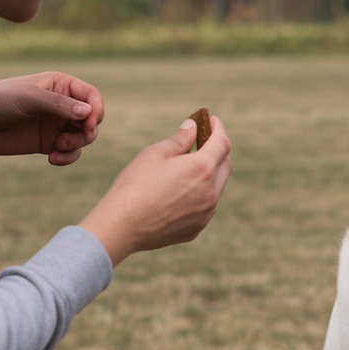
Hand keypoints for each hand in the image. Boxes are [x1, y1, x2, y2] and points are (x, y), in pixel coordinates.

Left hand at [0, 71, 104, 164]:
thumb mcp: (30, 98)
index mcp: (61, 85)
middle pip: (92, 120)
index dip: (96, 110)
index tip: (89, 124)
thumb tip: (89, 113)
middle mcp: (63, 105)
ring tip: (57, 148)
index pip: (91, 96)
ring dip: (75, 145)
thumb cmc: (1, 101)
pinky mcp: (51, 143)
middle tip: (72, 140)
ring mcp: (58, 125)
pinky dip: (67, 158)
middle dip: (87, 132)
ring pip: (84, 138)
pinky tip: (52, 159)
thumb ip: (59, 104)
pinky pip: (71, 152)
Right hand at [79, 116, 232, 265]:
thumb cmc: (135, 185)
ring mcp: (206, 213)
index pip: (222, 143)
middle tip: (204, 141)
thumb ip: (180, 139)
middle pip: (225, 165)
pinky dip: (200, 194)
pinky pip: (206, 207)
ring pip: (216, 188)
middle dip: (218, 150)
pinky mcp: (197, 228)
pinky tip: (183, 191)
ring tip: (191, 166)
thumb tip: (193, 127)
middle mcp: (211, 193)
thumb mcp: (155, 153)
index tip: (212, 120)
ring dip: (210, 174)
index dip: (218, 128)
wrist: (123, 226)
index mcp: (202, 169)